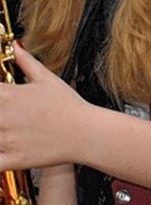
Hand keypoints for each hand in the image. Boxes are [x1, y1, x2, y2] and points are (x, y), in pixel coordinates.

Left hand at [0, 42, 97, 170]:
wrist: (88, 133)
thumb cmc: (70, 106)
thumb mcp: (47, 79)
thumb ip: (26, 62)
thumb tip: (15, 45)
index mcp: (8, 95)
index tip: (1, 99)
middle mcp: (3, 116)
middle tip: (3, 117)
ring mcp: (7, 139)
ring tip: (6, 129)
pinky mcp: (13, 159)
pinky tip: (3, 151)